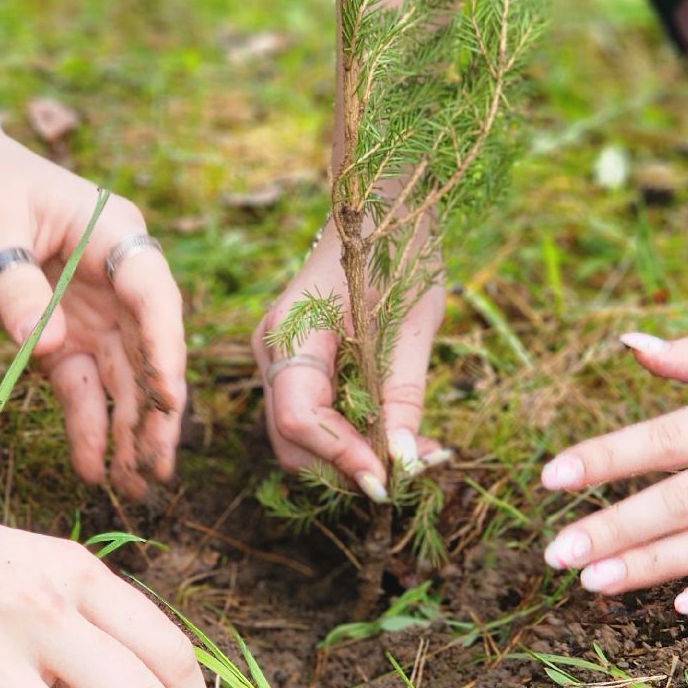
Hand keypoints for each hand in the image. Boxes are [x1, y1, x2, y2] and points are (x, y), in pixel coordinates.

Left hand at [0, 96, 186, 497]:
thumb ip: (19, 286)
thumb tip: (51, 347)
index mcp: (114, 236)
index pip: (153, 296)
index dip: (165, 349)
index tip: (166, 399)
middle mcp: (116, 280)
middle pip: (148, 352)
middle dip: (156, 411)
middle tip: (159, 468)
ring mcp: (91, 313)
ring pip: (121, 381)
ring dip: (127, 432)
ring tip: (132, 487)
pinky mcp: (58, 337)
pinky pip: (80, 388)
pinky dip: (87, 427)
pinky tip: (91, 468)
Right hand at [251, 219, 448, 499]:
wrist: (379, 208)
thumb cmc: (398, 253)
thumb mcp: (411, 326)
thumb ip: (403, 395)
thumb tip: (406, 461)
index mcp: (291, 332)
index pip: (301, 418)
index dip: (342, 457)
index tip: (388, 480)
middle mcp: (272, 351)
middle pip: (293, 440)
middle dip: (347, 467)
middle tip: (410, 474)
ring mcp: (279, 359)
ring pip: (302, 437)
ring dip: (353, 458)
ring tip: (415, 456)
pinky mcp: (298, 365)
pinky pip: (315, 417)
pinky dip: (352, 437)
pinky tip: (398, 438)